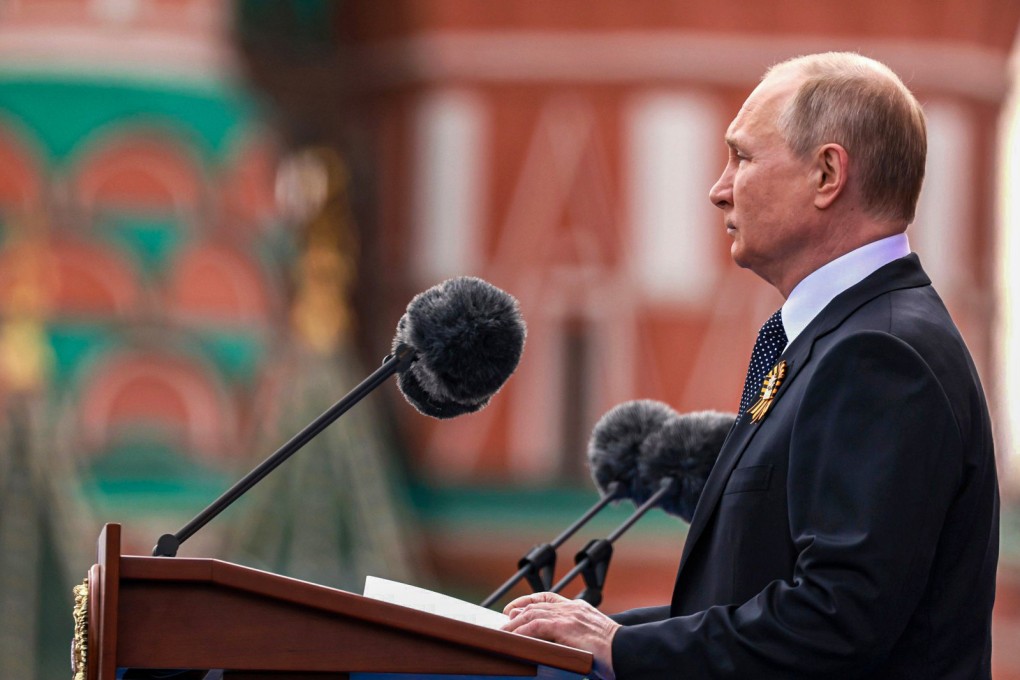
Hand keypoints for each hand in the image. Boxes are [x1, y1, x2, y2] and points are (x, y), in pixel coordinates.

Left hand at [502, 592, 620, 679]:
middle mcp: (572, 608)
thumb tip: (560, 645)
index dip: (528, 600)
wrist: (626, 651)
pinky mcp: (565, 627)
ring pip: (532, 614)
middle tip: (503, 623)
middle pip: (536, 604)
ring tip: (503, 634)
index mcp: (579, 608)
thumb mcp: (592, 638)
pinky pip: (535, 627)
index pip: (548, 597)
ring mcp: (568, 616)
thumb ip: (575, 635)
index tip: (515, 608)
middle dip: (516, 612)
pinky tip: (514, 639)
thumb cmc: (614, 651)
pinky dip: (522, 632)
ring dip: (514, 625)